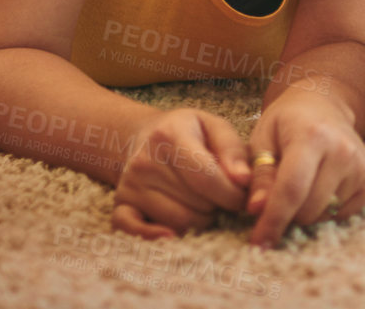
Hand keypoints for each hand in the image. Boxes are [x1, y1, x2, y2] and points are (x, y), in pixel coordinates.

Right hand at [111, 108, 250, 239]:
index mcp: (170, 136)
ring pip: (177, 222)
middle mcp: (144, 161)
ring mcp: (130, 185)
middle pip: (195, 203)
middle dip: (218, 205)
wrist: (149, 135)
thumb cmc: (190, 132)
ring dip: (200, 220)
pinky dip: (156, 237)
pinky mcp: (120, 204)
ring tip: (204, 203)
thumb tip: (244, 181)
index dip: (231, 194)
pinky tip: (173, 234)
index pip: (205, 177)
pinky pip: (134, 231)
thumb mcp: (214, 126)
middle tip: (221, 196)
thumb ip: (233, 150)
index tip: (243, 197)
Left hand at [245, 86, 364, 247]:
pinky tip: (320, 187)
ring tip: (300, 186)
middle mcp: (343, 150)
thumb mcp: (262, 139)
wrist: (324, 104)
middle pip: (308, 208)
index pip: (292, 189)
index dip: (272, 220)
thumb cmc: (286, 123)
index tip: (258, 244)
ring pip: (324, 215)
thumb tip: (256, 209)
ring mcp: (361, 164)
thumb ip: (260, 175)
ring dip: (305, 211)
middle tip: (277, 196)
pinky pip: (342, 214)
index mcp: (312, 136)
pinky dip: (325, 210)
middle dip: (287, 213)